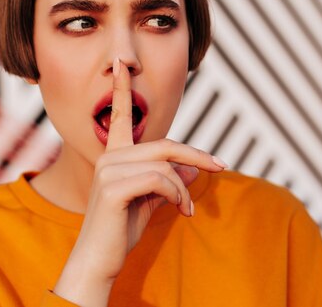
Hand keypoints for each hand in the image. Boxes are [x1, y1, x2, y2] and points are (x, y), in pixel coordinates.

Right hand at [53, 58, 225, 305]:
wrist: (99, 259)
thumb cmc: (121, 229)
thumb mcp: (151, 200)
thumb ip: (169, 179)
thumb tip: (194, 166)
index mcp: (114, 154)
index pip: (121, 115)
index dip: (122, 88)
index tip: (119, 62)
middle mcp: (109, 155)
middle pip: (165, 145)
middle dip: (197, 156)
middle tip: (221, 167)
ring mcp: (108, 169)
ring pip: (165, 165)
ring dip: (184, 189)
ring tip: (186, 208)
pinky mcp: (112, 187)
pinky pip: (161, 180)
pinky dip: (177, 196)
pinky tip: (181, 212)